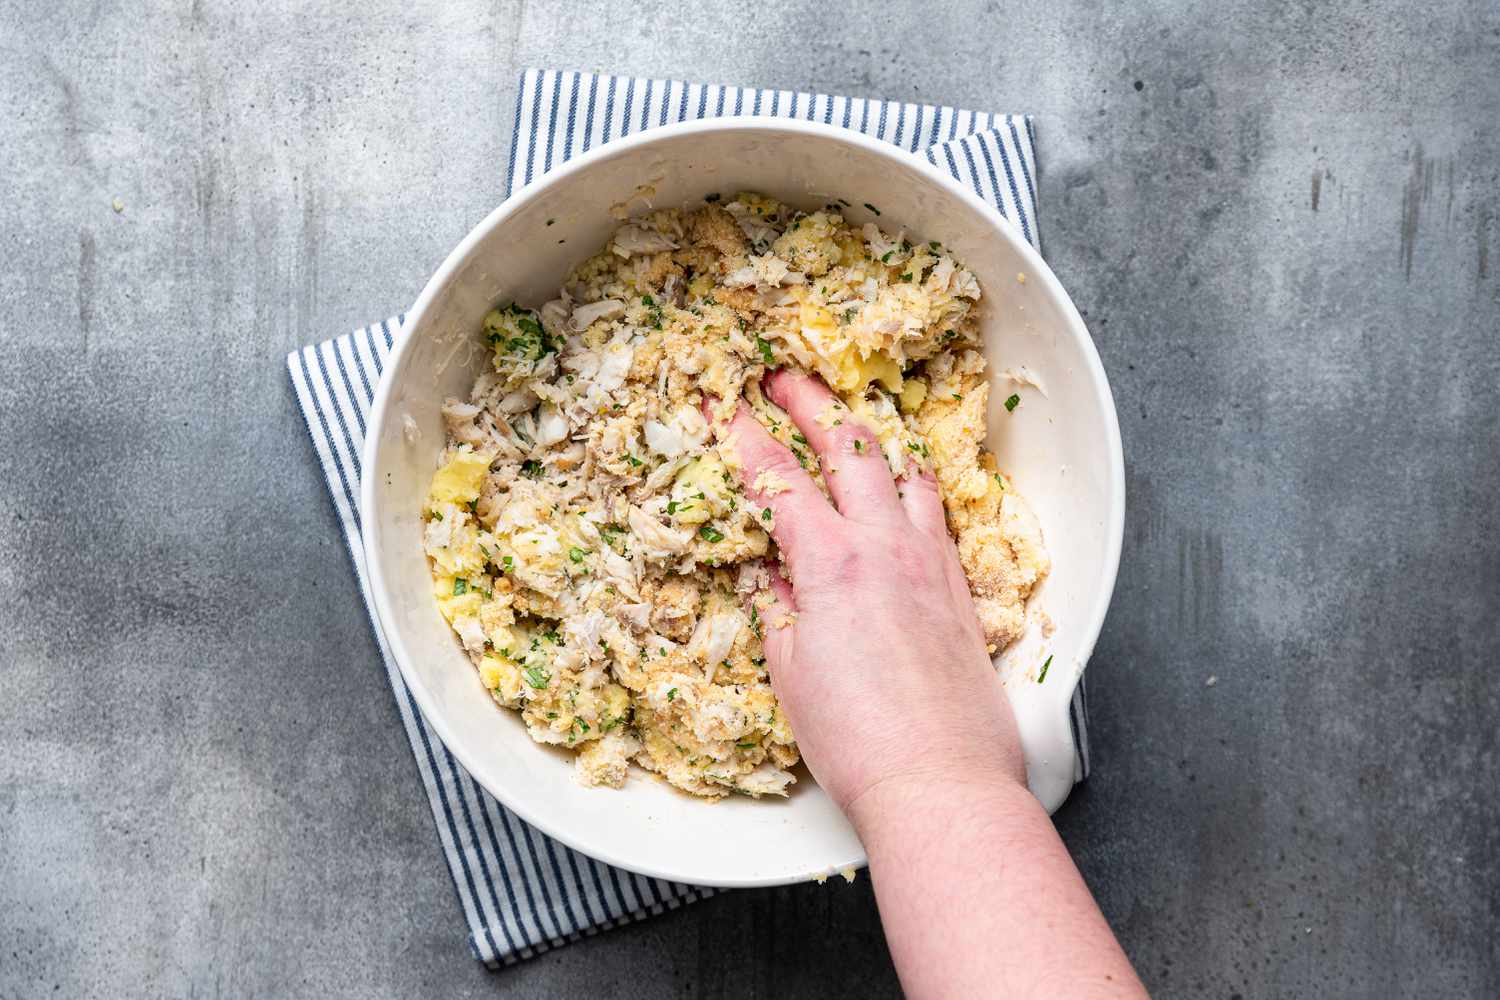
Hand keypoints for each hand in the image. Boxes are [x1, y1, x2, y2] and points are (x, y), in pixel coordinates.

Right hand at [708, 369, 1025, 818]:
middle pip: (848, 446)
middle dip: (810, 403)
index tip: (721, 405)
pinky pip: (936, 512)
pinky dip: (912, 485)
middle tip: (782, 378)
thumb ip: (777, 608)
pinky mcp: (959, 587)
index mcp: (831, 562)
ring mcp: (930, 561)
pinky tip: (904, 489)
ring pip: (904, 470)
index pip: (776, 478)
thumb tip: (768, 576)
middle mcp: (886, 546)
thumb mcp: (790, 670)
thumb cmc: (856, 739)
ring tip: (850, 422)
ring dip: (871, 436)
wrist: (938, 779)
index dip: (742, 436)